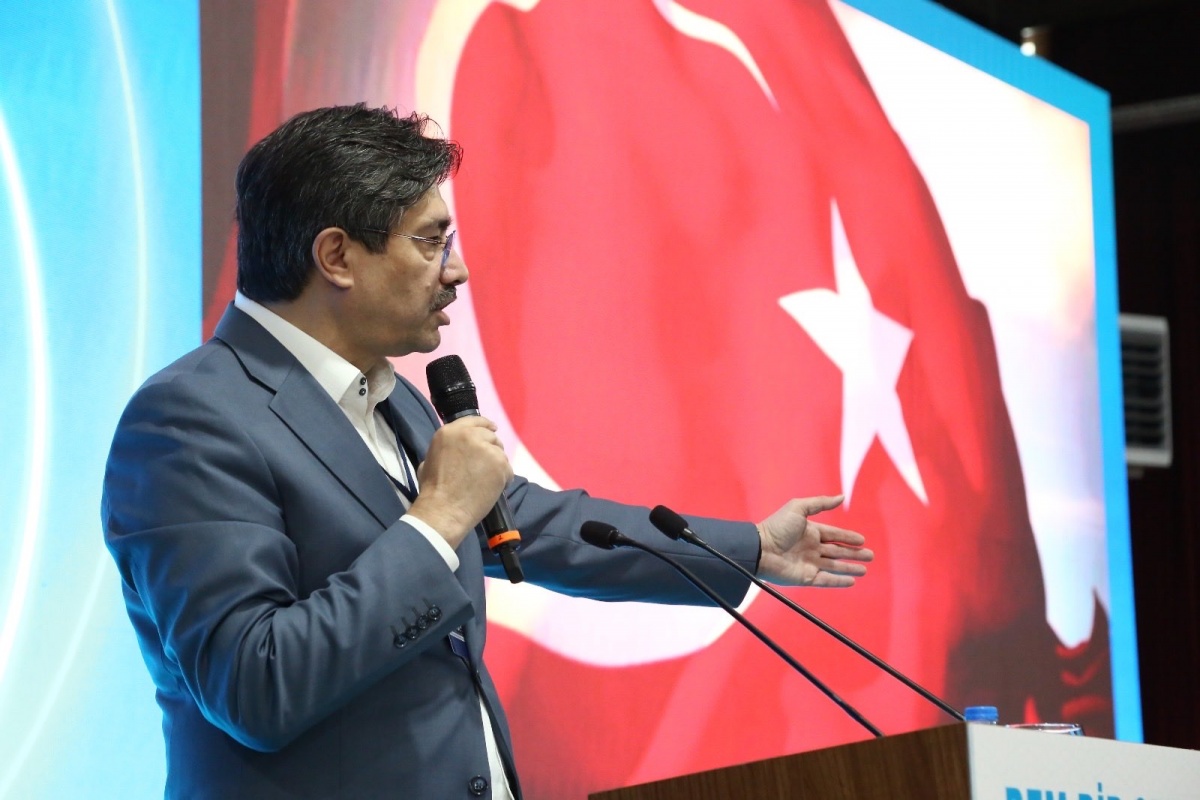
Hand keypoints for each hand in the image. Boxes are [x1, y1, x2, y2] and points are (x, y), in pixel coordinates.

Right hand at [409, 416, 512, 547]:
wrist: (444, 509)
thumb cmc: (433, 490)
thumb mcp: (431, 459)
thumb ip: (448, 448)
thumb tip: (457, 450)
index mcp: (450, 432)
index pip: (474, 420)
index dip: (486, 425)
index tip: (493, 428)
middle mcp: (469, 435)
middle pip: (490, 436)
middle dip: (491, 448)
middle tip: (487, 464)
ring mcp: (486, 449)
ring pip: (500, 453)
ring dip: (496, 465)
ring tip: (486, 481)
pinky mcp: (500, 464)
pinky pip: (508, 469)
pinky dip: (503, 479)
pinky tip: (492, 488)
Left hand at [756, 496, 872, 586]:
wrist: (760, 549)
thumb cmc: (777, 527)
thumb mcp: (798, 508)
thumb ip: (820, 503)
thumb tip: (841, 497)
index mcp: (810, 532)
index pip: (834, 535)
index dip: (848, 538)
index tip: (862, 540)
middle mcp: (811, 548)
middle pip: (838, 552)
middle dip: (854, 554)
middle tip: (871, 555)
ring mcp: (809, 564)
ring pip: (835, 567)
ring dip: (850, 568)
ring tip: (865, 570)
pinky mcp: (806, 578)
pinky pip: (826, 580)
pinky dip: (839, 581)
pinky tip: (851, 581)